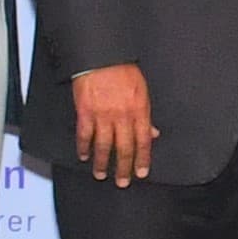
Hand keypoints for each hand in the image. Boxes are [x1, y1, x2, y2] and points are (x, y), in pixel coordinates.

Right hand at [72, 64, 158, 184]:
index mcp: (139, 110)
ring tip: (101, 174)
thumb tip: (153, 133)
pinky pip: (85, 135)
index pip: (143, 141)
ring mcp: (103, 115)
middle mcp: (122, 116)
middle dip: (123, 168)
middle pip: (124, 148)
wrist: (101, 56)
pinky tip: (84, 156)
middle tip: (122, 182)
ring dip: (102, 163)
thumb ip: (146, 114)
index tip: (141, 172)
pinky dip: (84, 147)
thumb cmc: (123, 69)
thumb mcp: (143, 90)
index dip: (142, 159)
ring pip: (104, 146)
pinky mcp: (85, 112)